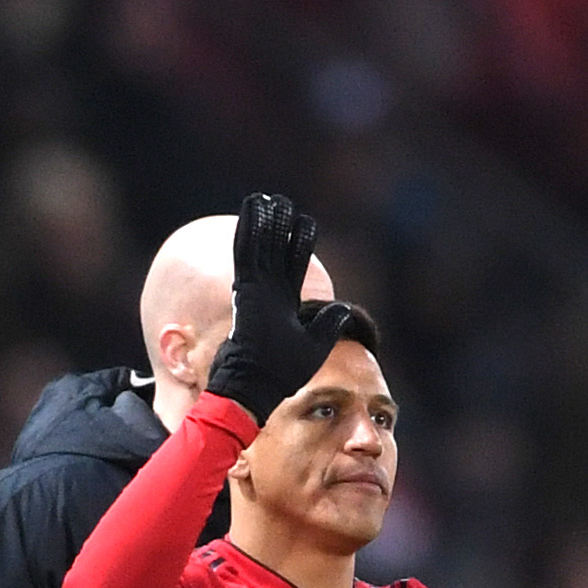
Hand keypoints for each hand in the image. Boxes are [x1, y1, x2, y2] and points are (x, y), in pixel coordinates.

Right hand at [204, 192, 341, 425]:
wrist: (253, 389)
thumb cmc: (280, 375)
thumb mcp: (313, 348)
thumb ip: (327, 325)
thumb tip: (343, 309)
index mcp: (283, 305)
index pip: (293, 266)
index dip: (298, 243)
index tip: (304, 223)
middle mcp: (268, 294)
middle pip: (275, 251)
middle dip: (279, 226)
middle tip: (282, 202)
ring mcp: (255, 291)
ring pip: (260, 247)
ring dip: (265, 222)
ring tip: (267, 198)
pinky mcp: (244, 290)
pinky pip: (248, 253)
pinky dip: (250, 230)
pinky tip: (254, 208)